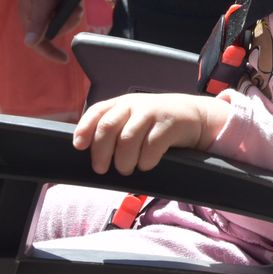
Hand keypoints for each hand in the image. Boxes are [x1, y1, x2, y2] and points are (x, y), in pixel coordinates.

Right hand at [21, 0, 78, 62]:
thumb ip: (39, 21)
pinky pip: (63, 7)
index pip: (36, 41)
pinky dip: (72, 4)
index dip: (50, 52)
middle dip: (67, 24)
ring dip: (72, 13)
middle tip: (76, 11)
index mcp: (28, 13)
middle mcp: (33, 9)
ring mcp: (42, 0)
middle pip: (52, 30)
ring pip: (60, 18)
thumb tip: (30, 43)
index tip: (66, 59)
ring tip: (77, 1)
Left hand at [72, 93, 228, 174]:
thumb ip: (113, 129)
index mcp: (120, 104)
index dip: (84, 129)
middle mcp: (133, 105)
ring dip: (123, 160)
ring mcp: (151, 113)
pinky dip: (146, 161)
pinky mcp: (169, 124)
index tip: (79, 146)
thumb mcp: (132, 119)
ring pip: (127, 139)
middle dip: (100, 152)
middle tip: (101, 169)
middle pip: (108, 127)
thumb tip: (89, 151)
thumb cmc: (155, 123)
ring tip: (127, 169)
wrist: (193, 115)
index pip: (96, 112)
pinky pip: (151, 146)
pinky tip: (147, 164)